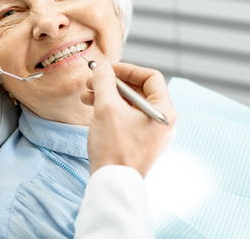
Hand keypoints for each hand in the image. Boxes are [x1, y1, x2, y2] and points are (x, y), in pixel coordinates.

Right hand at [82, 62, 176, 176]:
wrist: (112, 183)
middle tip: (92, 80)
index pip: (151, 77)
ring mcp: (152, 133)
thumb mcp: (107, 107)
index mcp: (164, 111)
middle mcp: (162, 121)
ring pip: (130, 104)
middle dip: (113, 83)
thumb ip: (104, 81)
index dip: (127, 69)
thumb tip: (101, 67)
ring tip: (86, 95)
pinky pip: (128, 118)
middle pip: (139, 90)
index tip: (107, 69)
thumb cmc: (114, 148)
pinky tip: (92, 108)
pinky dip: (111, 110)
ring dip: (108, 95)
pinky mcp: (140, 142)